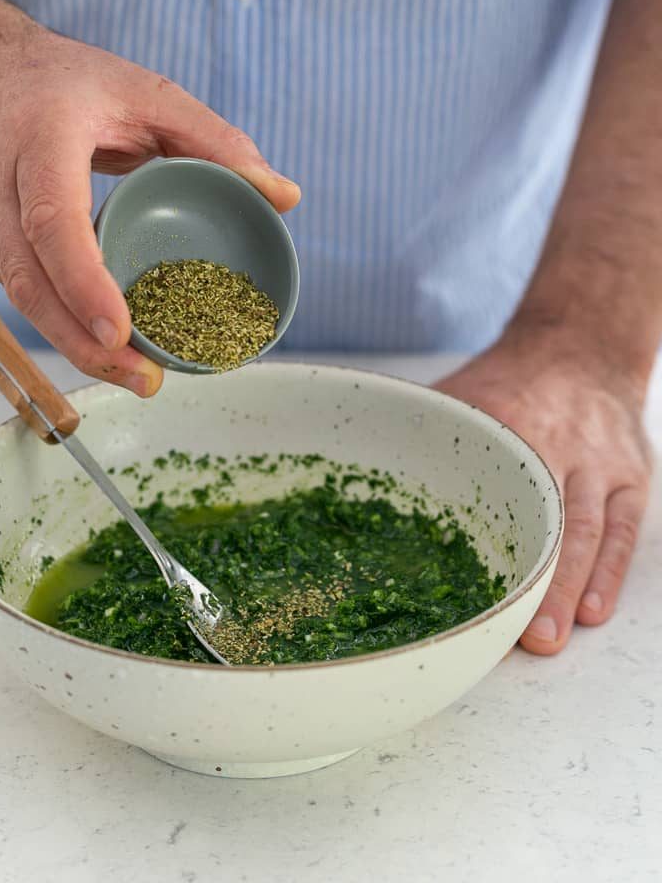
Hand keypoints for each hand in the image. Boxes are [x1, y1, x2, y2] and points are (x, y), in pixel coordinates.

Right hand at [0, 15, 299, 396]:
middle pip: (29, 280)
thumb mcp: (147, 93)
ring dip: (73, 347)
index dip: (82, 281)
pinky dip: (61, 324)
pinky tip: (103, 344)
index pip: (53, 218)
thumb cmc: (67, 84)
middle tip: (145, 379)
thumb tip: (286, 196)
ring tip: (136, 376)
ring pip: (18, 299)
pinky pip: (19, 293)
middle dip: (82, 341)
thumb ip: (217, 141)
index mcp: (42, 136)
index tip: (120, 331)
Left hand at [434, 330, 651, 654]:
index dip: (471, 542)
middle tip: (516, 637)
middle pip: (545, 520)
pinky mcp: (630, 475)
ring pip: (587, 531)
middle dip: (533, 583)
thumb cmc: (510, 381)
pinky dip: (609, 571)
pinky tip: (592, 609)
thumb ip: (418, 430)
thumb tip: (355, 465)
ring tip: (550, 638)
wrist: (582, 347)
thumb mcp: (460, 392)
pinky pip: (623, 527)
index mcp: (506, 424)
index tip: (451, 593)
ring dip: (570, 588)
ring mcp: (599, 462)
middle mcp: (558, 444)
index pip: (486, 488)